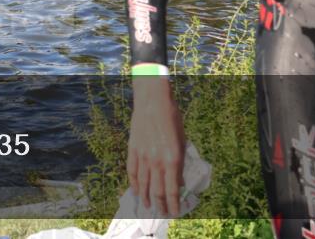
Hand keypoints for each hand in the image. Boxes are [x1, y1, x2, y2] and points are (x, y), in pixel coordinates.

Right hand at [127, 76, 185, 217]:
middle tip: (163, 213)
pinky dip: (134, 184)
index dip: (174, 204)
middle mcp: (157, 161)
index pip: (173, 190)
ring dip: (147, 198)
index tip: (175, 213)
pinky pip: (132, 172)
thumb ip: (180, 163)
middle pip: (157, 190)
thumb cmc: (172, 119)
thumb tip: (179, 182)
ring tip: (149, 208)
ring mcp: (143, 156)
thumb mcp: (182, 141)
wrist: (153, 102)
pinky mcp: (133, 150)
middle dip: (161, 205)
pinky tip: (136, 191)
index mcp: (173, 159)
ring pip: (143, 184)